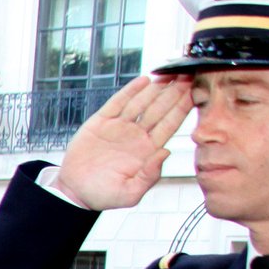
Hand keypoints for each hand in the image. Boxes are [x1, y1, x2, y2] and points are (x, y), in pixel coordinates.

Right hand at [52, 75, 192, 210]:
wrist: (73, 192)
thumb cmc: (101, 195)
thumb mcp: (130, 194)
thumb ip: (149, 176)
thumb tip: (165, 153)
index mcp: (147, 151)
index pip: (170, 124)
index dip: (182, 108)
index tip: (195, 92)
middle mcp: (136, 136)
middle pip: (160, 109)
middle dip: (174, 91)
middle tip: (187, 74)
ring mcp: (119, 128)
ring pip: (142, 102)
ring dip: (156, 87)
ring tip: (170, 72)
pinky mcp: (100, 123)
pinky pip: (118, 103)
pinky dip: (130, 91)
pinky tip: (143, 80)